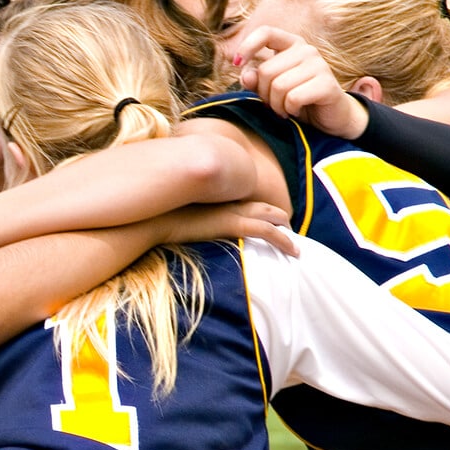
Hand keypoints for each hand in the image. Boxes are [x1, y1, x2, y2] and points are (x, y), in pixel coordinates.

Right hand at [144, 201, 296, 254]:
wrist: (153, 220)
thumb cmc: (158, 220)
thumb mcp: (175, 217)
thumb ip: (186, 219)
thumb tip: (184, 228)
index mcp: (216, 199)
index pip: (246, 202)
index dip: (261, 211)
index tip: (269, 221)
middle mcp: (228, 202)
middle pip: (264, 207)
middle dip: (279, 219)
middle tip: (288, 232)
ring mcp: (232, 212)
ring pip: (271, 218)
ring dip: (286, 232)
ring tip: (295, 246)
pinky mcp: (232, 225)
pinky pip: (267, 232)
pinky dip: (283, 240)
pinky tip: (293, 250)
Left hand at [236, 26, 367, 138]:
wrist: (330, 117)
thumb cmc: (297, 100)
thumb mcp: (271, 89)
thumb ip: (256, 80)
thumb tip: (245, 75)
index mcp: (291, 44)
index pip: (266, 33)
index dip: (247, 46)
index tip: (236, 63)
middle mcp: (306, 50)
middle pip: (266, 70)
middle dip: (264, 93)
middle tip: (274, 102)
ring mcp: (319, 65)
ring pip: (278, 86)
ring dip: (276, 105)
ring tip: (285, 108)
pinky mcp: (327, 84)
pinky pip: (293, 98)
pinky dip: (289, 109)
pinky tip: (296, 110)